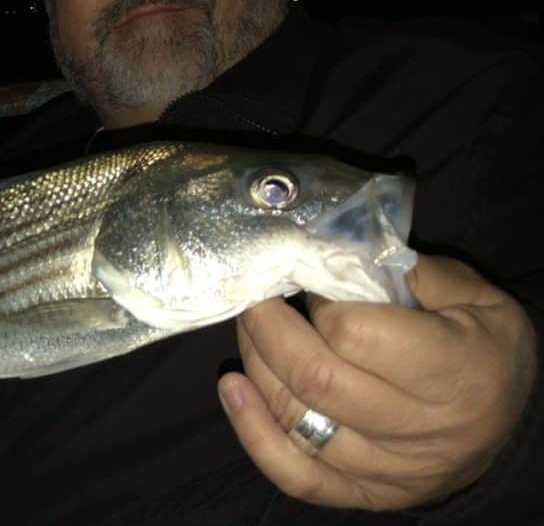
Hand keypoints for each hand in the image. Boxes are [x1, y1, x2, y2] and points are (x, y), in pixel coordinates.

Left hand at [217, 254, 537, 509]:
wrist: (512, 428)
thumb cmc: (486, 350)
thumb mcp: (476, 297)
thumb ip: (411, 271)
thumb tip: (339, 250)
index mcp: (454, 370)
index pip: (353, 334)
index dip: (318, 301)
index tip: (310, 279)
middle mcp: (421, 428)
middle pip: (314, 377)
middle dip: (268, 328)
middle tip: (258, 296)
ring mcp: (389, 469)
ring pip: (297, 420)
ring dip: (256, 365)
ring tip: (249, 328)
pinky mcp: (364, 493)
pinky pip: (296, 475)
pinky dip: (254, 434)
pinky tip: (234, 391)